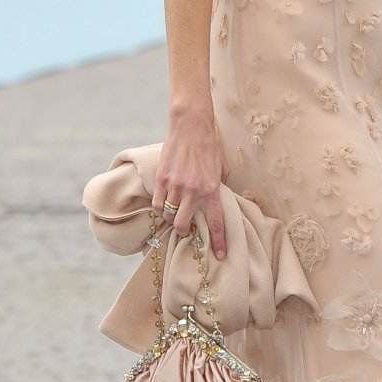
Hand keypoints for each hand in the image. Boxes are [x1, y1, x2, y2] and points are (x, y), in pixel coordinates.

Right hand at [153, 107, 228, 256]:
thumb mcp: (222, 168)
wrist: (191, 126)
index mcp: (212, 190)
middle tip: (186, 229)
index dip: (219, 242)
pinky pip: (158, 204)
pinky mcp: (162, 179)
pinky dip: (161, 209)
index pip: (216, 223)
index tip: (220, 255)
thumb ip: (219, 186)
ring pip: (169, 216)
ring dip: (172, 219)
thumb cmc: (210, 145)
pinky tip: (164, 205)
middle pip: (184, 225)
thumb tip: (217, 199)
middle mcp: (193, 191)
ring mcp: (175, 185)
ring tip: (175, 214)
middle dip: (184, 231)